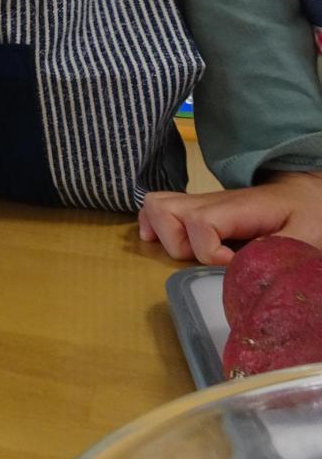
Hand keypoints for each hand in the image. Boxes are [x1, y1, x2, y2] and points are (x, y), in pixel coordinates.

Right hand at [138, 171, 321, 265]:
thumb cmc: (305, 213)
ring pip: (156, 205)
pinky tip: (164, 242)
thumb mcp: (305, 234)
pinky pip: (158, 206)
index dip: (209, 253)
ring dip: (161, 234)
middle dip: (176, 245)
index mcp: (237, 207)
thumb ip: (279, 248)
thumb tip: (244, 260)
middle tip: (203, 261)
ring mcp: (200, 202)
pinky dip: (153, 225)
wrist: (301, 192)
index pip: (201, 223)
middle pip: (165, 209)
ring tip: (184, 254)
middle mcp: (211, 201)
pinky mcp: (196, 208)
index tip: (232, 265)